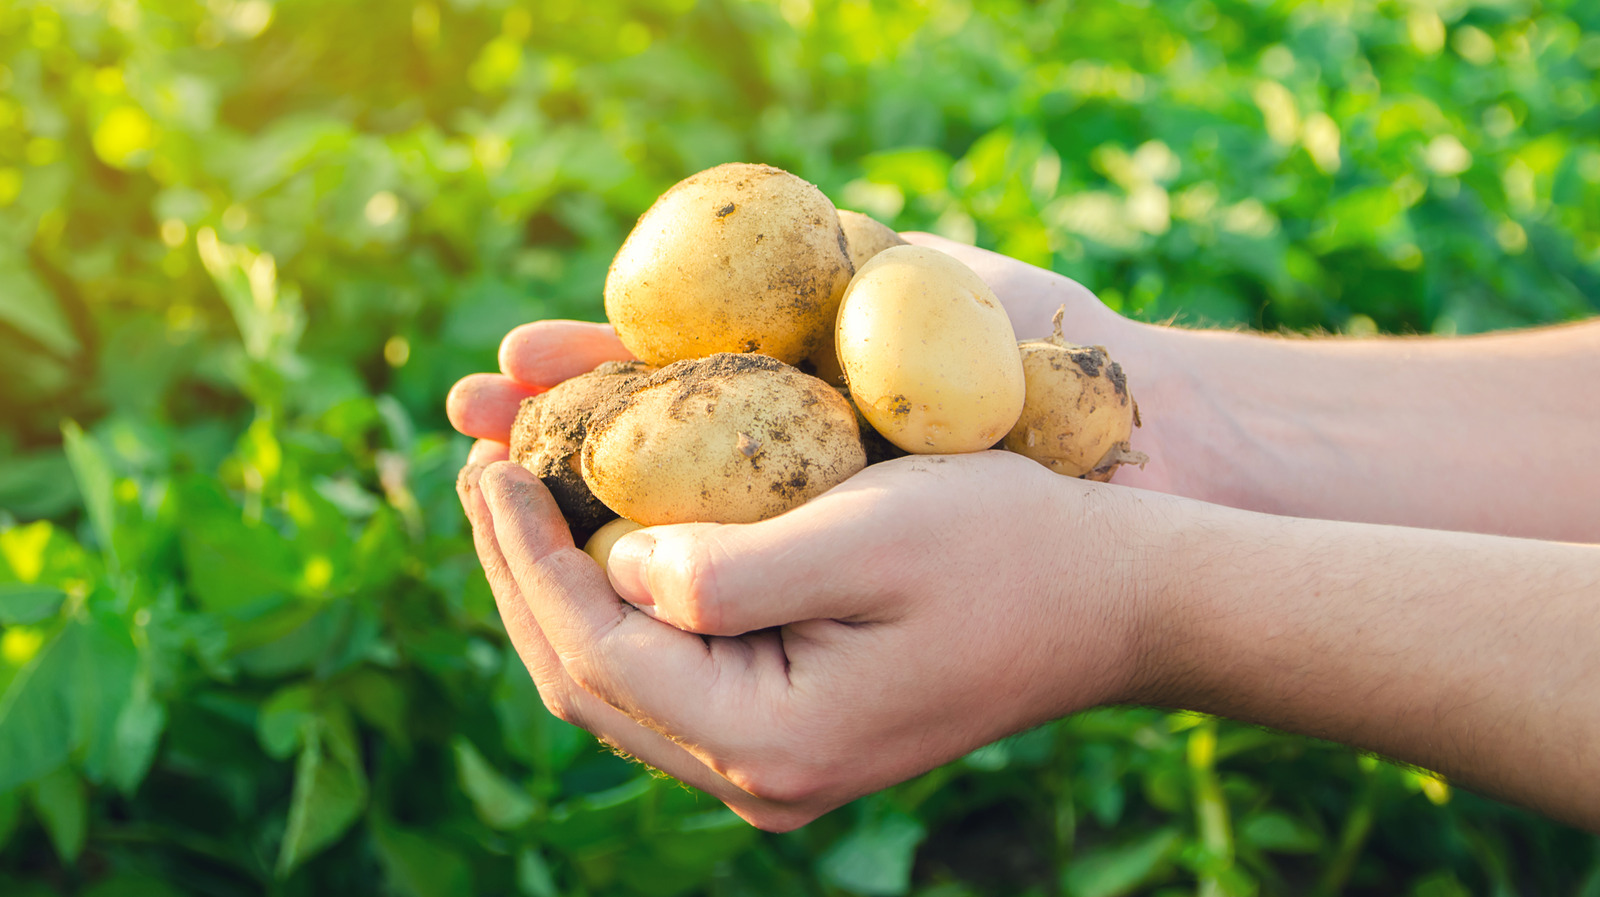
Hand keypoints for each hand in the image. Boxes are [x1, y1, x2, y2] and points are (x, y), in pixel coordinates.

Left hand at [457, 450, 1165, 829]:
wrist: (1112, 604)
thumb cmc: (1007, 549)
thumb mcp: (867, 533)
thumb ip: (726, 566)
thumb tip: (614, 566)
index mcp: (770, 738)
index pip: (595, 647)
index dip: (524, 553)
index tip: (484, 459)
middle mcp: (761, 778)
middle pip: (588, 680)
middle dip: (521, 574)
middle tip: (481, 468)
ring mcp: (776, 768)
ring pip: (619, 686)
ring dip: (558, 593)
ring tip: (517, 500)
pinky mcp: (794, 737)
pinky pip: (667, 680)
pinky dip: (616, 611)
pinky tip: (599, 545)